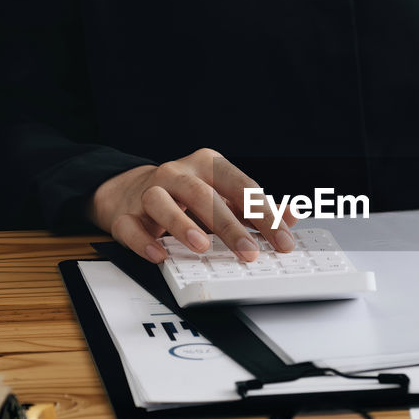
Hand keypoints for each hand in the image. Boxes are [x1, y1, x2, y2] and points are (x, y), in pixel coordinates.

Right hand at [87, 149, 297, 262]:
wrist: (134, 190)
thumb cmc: (189, 195)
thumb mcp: (226, 196)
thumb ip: (257, 207)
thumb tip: (292, 215)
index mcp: (209, 165)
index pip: (242, 186)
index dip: (265, 215)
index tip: (283, 241)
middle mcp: (178, 174)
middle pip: (204, 195)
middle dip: (230, 225)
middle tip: (249, 252)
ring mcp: (149, 192)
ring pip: (162, 202)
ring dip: (182, 224)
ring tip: (202, 247)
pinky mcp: (126, 214)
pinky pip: (131, 225)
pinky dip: (143, 240)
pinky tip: (159, 254)